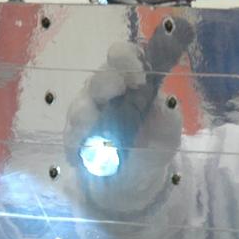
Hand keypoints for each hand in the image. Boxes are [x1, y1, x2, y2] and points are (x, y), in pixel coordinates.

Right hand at [64, 42, 183, 215]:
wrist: (133, 182)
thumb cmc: (151, 147)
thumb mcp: (168, 134)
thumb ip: (168, 117)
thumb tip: (166, 102)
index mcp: (130, 80)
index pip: (123, 56)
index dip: (127, 59)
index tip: (138, 75)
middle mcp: (106, 90)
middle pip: (99, 78)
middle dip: (106, 82)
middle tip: (118, 90)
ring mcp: (86, 111)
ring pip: (80, 105)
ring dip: (87, 115)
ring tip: (98, 132)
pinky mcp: (73, 135)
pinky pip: (69, 135)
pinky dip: (76, 144)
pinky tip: (82, 155)